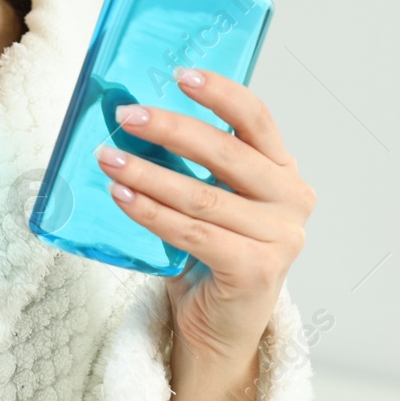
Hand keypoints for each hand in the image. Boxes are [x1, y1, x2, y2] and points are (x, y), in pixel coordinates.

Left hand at [94, 67, 314, 400]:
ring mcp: (281, 238)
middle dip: (169, 129)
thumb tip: (137, 114)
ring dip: (148, 173)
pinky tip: (121, 196)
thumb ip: (196, 164)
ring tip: (108, 157)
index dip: (220, 93)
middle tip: (125, 115)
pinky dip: (151, 213)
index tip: (179, 74)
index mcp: (283, 172)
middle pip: (226, 152)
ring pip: (201, 195)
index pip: (256, 119)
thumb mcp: (211, 198)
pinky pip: (193, 233)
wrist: (219, 326)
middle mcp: (291, 200)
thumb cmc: (210, 253)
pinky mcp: (256, 270)